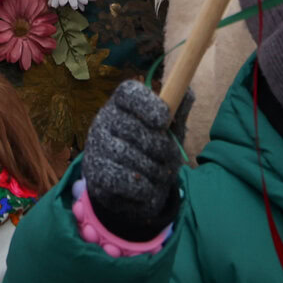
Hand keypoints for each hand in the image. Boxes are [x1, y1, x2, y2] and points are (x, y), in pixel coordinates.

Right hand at [82, 81, 182, 242]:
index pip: (128, 92)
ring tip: (161, 175)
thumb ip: (178, 112)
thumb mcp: (170, 131)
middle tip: (170, 157)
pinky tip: (148, 189)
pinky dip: (142, 188)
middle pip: (132, 126)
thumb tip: (188, 92)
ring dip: (154, 170)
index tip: (164, 119)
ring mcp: (96, 146)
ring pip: (127, 155)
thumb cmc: (154, 152)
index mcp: (123, 104)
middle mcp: (104, 120)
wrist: (134, 190)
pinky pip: (121, 179)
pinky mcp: (94, 173)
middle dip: (159, 146)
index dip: (147, 104)